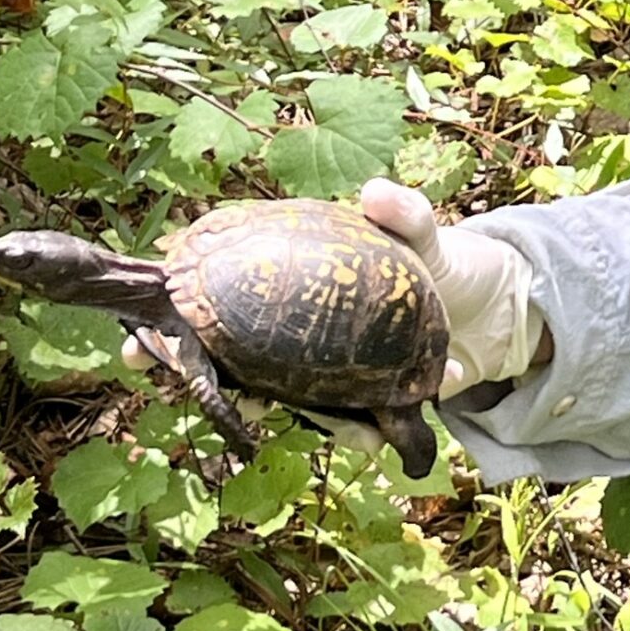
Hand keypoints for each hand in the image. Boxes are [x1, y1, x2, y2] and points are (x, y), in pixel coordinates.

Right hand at [120, 183, 551, 402]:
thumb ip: (402, 213)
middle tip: (225, 399)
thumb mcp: (423, 231)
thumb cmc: (439, 260)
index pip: (216, 302)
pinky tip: (377, 437)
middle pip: (232, 367)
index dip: (170, 329)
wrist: (492, 310)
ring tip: (314, 421)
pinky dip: (358, 434)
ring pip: (285, 404)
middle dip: (214, 390)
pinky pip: (346, 424)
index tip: (136, 347)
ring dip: (297, 419)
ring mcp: (323, 373)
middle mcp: (294, 335)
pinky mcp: (362, 402)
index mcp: (290, 285)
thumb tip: (374, 193)